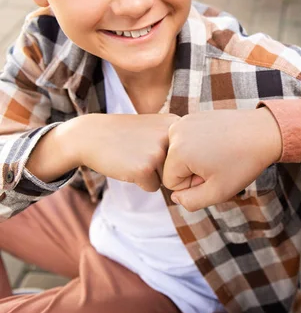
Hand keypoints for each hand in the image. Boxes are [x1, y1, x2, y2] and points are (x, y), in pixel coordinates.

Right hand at [28, 114, 179, 191]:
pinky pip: (152, 187)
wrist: (90, 135)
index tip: (151, 142)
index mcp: (177, 124)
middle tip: (140, 150)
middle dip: (161, 167)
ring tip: (134, 155)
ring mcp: (158, 153)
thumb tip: (198, 175)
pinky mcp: (144, 169)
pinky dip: (140, 181)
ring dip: (152, 174)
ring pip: (167, 179)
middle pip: (178, 168)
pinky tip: (127, 165)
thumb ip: (179, 142)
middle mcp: (171, 137)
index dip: (169, 155)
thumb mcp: (157, 127)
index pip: (188, 155)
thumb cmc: (127, 135)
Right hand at [163, 108, 282, 210]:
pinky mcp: (195, 115)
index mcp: (177, 152)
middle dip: (193, 171)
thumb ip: (191, 202)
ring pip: (181, 153)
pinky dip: (202, 145)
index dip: (193, 185)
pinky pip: (189, 140)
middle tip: (219, 165)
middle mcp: (175, 132)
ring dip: (197, 159)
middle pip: (174, 166)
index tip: (214, 175)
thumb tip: (176, 196)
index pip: (171, 182)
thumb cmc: (243, 163)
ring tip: (221, 155)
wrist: (264, 132)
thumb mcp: (218, 192)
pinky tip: (221, 144)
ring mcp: (185, 120)